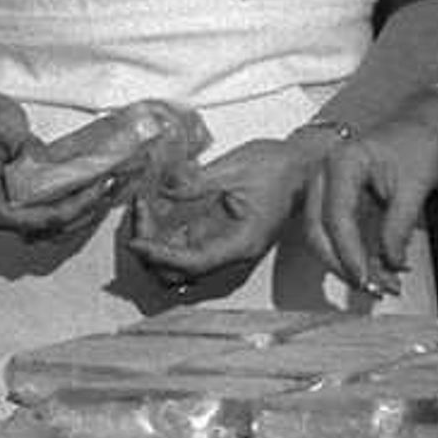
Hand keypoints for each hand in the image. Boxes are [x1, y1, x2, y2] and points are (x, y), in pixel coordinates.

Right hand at [0, 91, 120, 241]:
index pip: (6, 216)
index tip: (76, 199)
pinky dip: (77, 209)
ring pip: (48, 229)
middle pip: (35, 228)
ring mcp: (10, 208)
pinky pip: (53, 217)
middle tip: (105, 187)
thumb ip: (20, 140)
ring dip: (81, 215)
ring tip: (109, 190)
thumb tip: (44, 159)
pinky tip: (98, 191)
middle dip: (75, 213)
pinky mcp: (25, 206)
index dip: (43, 215)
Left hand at [123, 137, 312, 286]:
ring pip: (177, 264)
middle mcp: (232, 253)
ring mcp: (223, 246)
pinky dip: (163, 234)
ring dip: (155, 244)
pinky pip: (181, 246)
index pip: (194, 263)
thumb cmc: (281, 168)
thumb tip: (164, 189)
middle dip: (151, 251)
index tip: (137, 241)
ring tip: (142, 210)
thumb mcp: (235, 169)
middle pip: (180, 273)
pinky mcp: (216, 236)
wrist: (301, 164)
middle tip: (138, 215)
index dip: (161, 256)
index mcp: (243, 243)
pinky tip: (154, 208)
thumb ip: (196, 183)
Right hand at [317, 106, 437, 299]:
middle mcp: (326, 175)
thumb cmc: (415, 146)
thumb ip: (399, 225)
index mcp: (342, 162)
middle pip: (317, 231)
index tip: (362, 275)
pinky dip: (358, 257)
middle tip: (369, 287)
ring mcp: (326, 190)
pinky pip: (339, 236)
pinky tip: (381, 272)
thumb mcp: (415, 186)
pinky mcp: (336, 204)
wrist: (417, 132)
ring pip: (324, 238)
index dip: (348, 250)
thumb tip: (390, 262)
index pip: (336, 214)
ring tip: (383, 286)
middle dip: (341, 265)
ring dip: (350, 266)